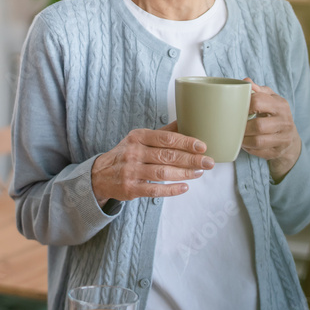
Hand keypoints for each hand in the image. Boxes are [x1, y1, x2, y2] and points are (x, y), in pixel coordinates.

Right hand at [91, 122, 213, 205]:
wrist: (100, 174)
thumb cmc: (126, 153)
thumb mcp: (139, 139)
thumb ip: (162, 133)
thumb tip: (186, 120)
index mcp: (138, 137)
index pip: (166, 139)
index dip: (186, 142)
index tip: (202, 146)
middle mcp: (134, 153)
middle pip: (167, 156)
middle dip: (191, 159)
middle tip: (208, 162)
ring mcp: (131, 171)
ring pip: (163, 173)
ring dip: (184, 173)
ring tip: (199, 173)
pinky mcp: (131, 189)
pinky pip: (155, 189)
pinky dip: (171, 189)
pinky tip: (185, 187)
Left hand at [242, 79, 301, 181]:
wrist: (290, 137)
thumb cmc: (274, 114)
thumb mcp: (270, 98)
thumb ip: (258, 90)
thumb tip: (245, 81)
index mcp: (281, 104)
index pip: (258, 101)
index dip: (244, 105)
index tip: (236, 108)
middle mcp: (285, 121)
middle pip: (258, 125)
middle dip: (242, 127)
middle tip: (233, 125)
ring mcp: (284, 138)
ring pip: (258, 141)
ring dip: (244, 139)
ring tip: (237, 135)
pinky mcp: (278, 151)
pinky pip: (259, 152)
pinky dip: (249, 148)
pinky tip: (245, 143)